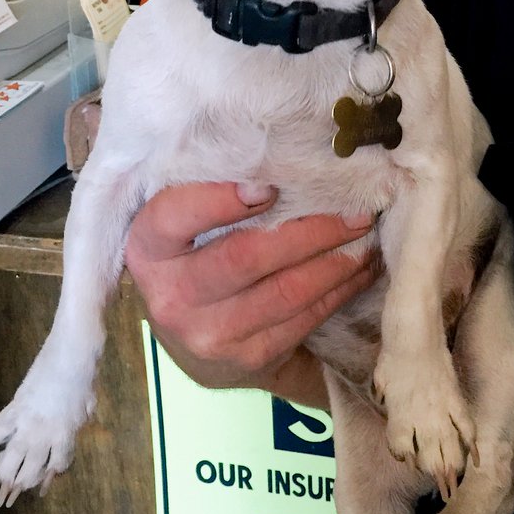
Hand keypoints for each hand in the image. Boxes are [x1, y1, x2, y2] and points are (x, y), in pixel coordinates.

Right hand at [125, 182, 378, 398]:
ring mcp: (208, 335)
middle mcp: (172, 297)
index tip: (269, 186)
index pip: (174, 217)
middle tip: (355, 208)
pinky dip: (339, 289)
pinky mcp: (247, 360)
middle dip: (310, 230)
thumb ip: (213, 191)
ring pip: (285, 291)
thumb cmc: (196, 257)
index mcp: (149, 250)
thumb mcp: (185, 227)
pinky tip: (360, 267)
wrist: (195, 340)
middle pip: (245, 257)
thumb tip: (285, 153)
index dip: (219, 200)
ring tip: (364, 233)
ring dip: (336, 261)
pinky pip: (303, 319)